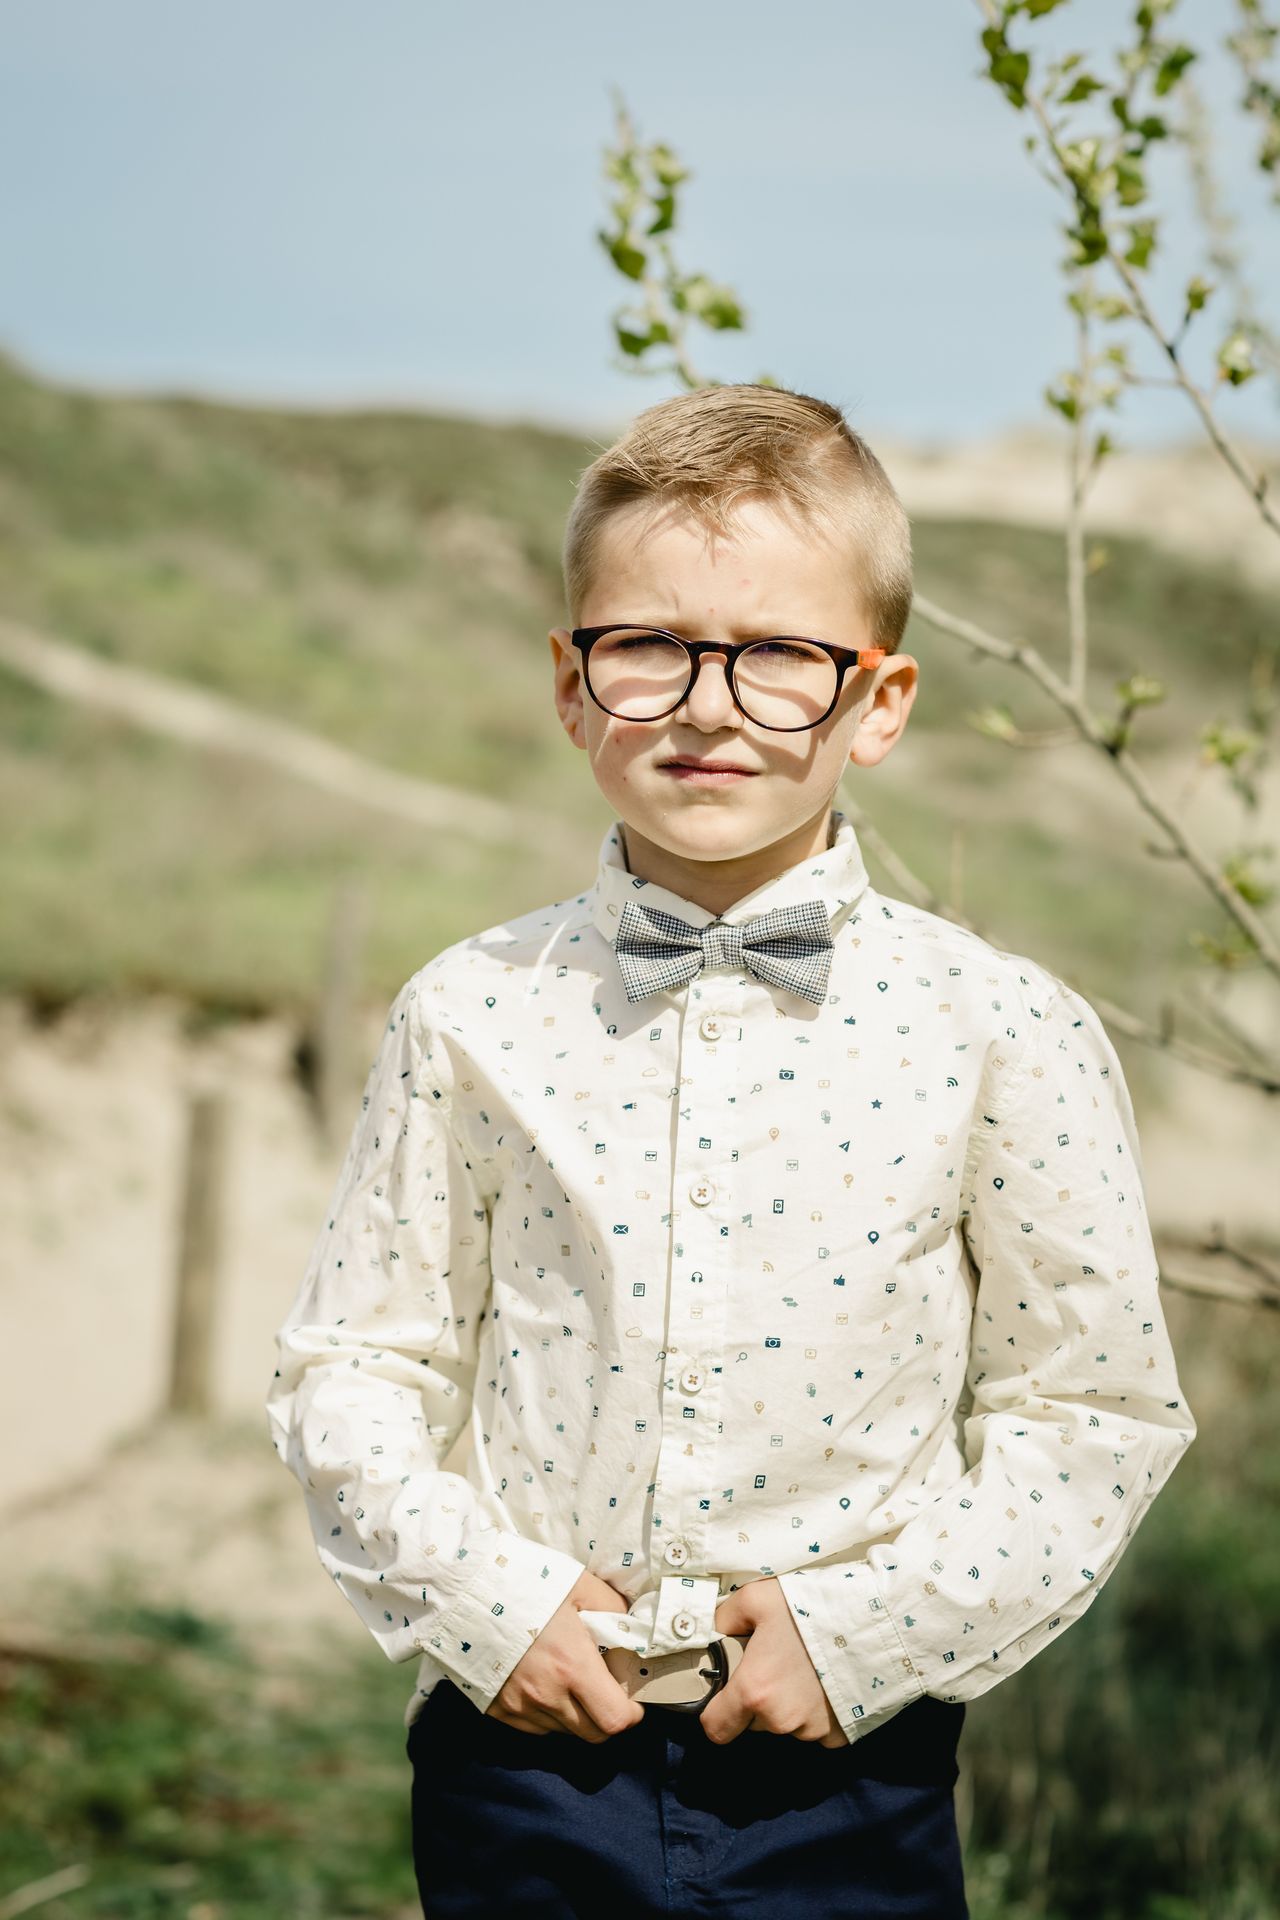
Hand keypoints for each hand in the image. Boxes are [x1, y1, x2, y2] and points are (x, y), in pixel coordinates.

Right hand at [486, 1568, 645, 1741]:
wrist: (465, 1591)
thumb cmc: (526, 1583)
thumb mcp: (579, 1585)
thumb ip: (613, 1608)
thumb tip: (633, 1629)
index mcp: (573, 1665)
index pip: (615, 1720)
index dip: (631, 1714)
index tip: (633, 1700)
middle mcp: (547, 1695)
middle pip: (593, 1735)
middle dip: (607, 1717)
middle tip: (605, 1690)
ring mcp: (520, 1708)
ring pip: (564, 1731)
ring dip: (576, 1714)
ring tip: (569, 1680)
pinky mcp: (498, 1711)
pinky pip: (536, 1726)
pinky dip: (548, 1713)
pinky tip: (543, 1682)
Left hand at [700, 1577, 848, 1746]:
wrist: (874, 1620)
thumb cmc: (812, 1608)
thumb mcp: (757, 1598)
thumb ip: (723, 1619)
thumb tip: (710, 1632)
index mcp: (754, 1691)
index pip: (716, 1729)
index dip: (715, 1713)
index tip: (724, 1695)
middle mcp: (780, 1720)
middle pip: (753, 1722)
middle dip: (758, 1698)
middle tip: (775, 1663)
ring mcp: (812, 1731)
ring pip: (786, 1724)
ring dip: (788, 1704)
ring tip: (805, 1667)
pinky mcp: (839, 1735)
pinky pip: (816, 1729)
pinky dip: (816, 1711)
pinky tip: (825, 1682)